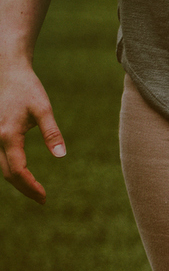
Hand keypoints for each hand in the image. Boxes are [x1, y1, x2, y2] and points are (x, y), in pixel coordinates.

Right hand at [0, 58, 65, 203]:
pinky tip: (24, 174)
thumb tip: (61, 155)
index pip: (17, 170)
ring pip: (1, 166)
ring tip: (35, 190)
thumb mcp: (43, 109)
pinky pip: (0, 157)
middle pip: (7, 173)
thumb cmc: (27, 88)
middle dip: (24, 188)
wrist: (7, 70)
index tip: (44, 197)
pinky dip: (11, 169)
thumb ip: (52, 132)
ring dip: (17, 180)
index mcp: (7, 134)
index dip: (30, 186)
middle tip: (42, 199)